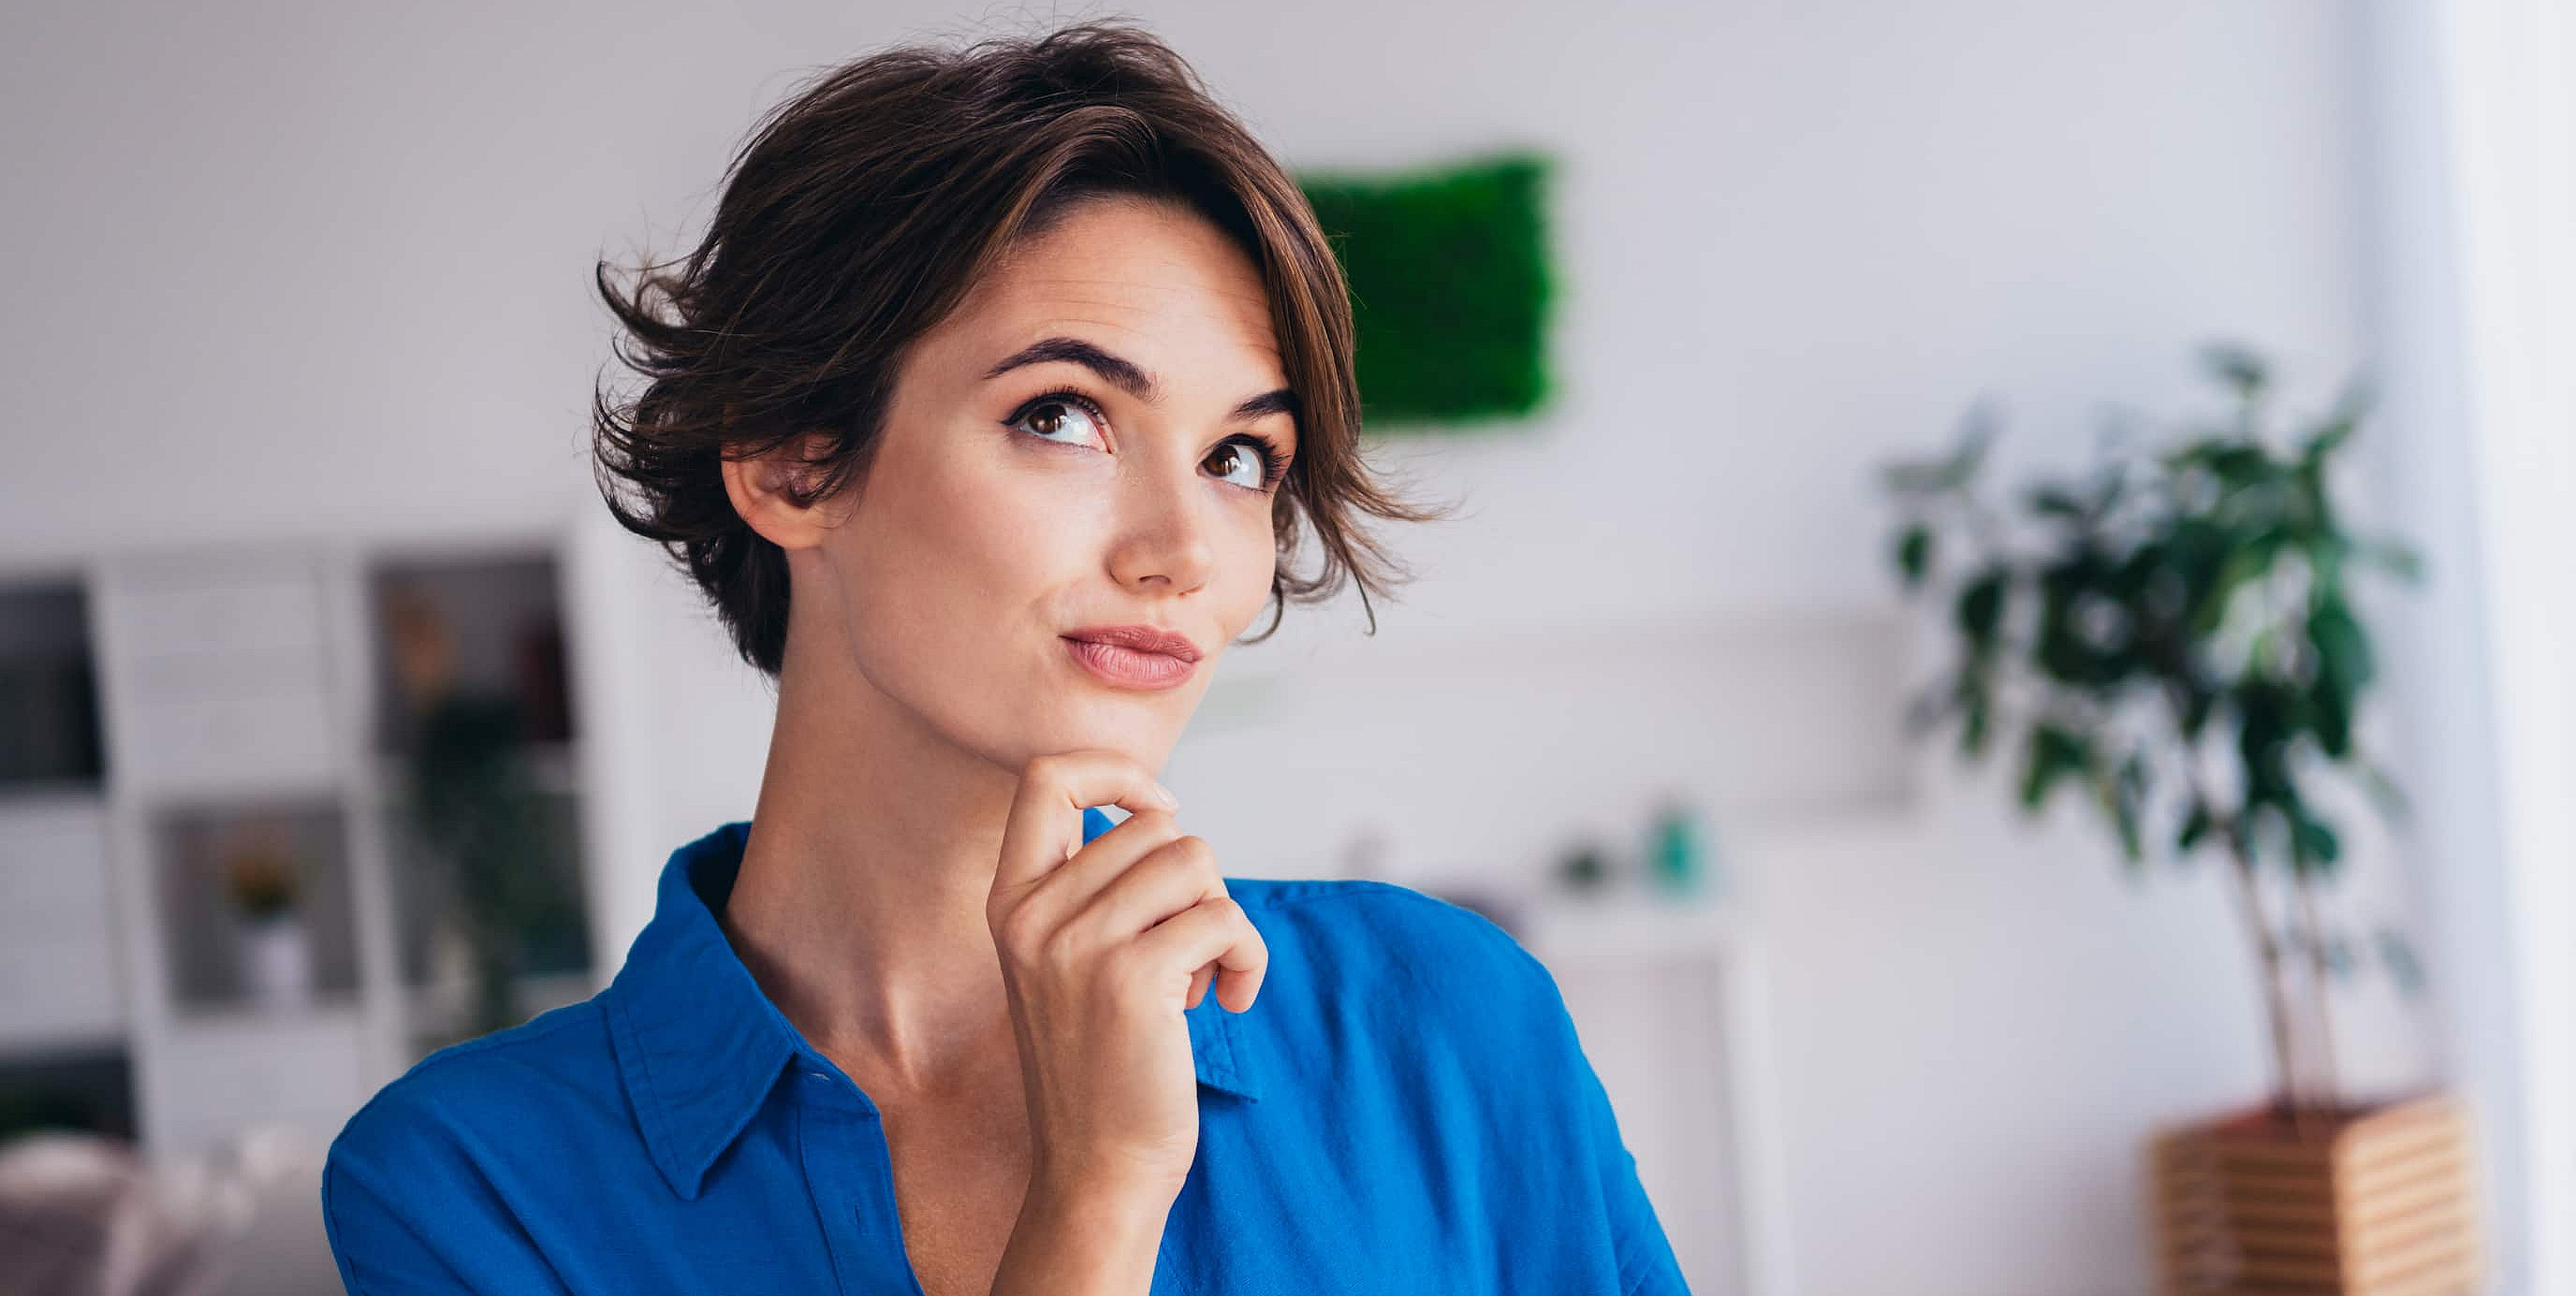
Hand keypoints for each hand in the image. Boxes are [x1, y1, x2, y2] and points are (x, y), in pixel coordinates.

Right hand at [986, 750, 1268, 1204]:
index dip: (1115, 771)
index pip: (1046, 777)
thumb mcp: (1068, 962)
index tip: (1156, 809)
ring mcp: (1078, 946)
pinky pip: (1226, 918)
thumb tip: (1162, 814)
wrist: (1098, 1169)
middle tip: (1180, 948)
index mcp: (1011, 903)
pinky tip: (1227, 1002)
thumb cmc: (1103, 1063)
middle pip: (1154, 826)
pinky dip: (1247, 958)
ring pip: (1196, 861)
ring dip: (1218, 918)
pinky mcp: (1133, 979)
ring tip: (1195, 977)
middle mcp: (1033, 916)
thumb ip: (1094, 888)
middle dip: (1192, 881)